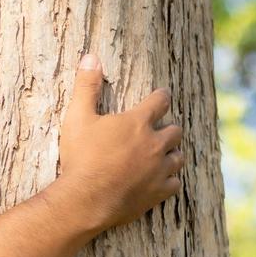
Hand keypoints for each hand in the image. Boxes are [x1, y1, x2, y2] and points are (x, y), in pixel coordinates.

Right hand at [52, 53, 183, 234]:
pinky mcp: (158, 192)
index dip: (161, 96)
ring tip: (163, 154)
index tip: (161, 95)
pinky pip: (175, 183)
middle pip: (175, 130)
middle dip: (168, 127)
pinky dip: (169, 179)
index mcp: (138, 122)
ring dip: (172, 153)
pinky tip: (162, 179)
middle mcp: (155, 143)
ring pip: (178, 156)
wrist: (86, 199)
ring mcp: (159, 169)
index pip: (159, 101)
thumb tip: (90, 57)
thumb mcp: (77, 118)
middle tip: (160, 129)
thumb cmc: (81, 157)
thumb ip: (86, 87)